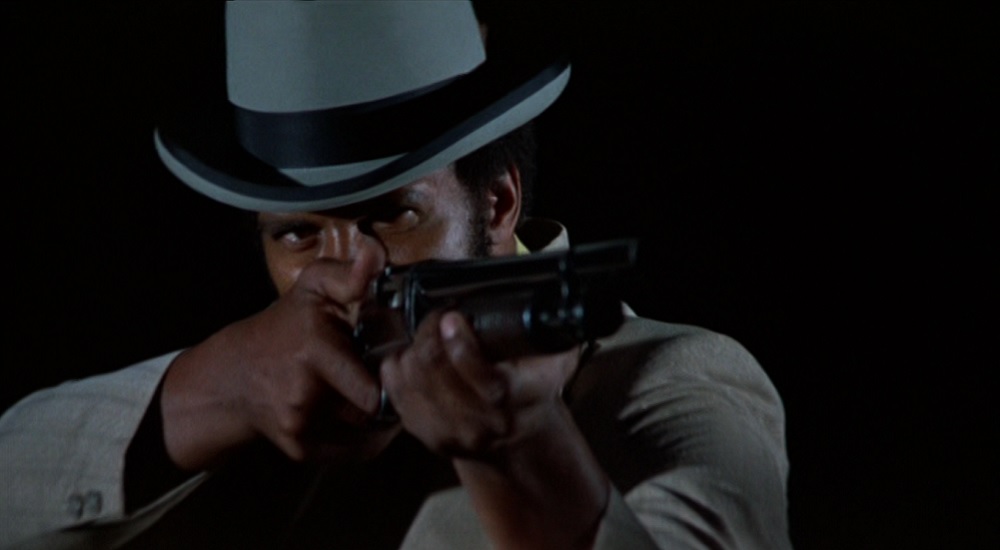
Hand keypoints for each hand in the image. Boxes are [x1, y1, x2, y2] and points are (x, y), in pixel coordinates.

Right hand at [161, 258, 398, 470]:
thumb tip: (375, 254)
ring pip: (368, 431)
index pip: (376, 384)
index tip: (404, 366)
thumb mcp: (311, 290)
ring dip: (377, 418)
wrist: (233, 377)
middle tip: (393, 381)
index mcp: (314, 349)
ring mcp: (300, 425)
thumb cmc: (283, 328)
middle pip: (376, 409)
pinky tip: (359, 415)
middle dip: (388, 397)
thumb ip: (347, 275)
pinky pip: (353, 452)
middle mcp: (304, 391)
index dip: (397, 376)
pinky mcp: (299, 450)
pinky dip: (363, 439)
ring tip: (373, 394)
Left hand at [380, 310, 578, 458]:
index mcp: (522, 399)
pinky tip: (409, 354)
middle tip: (437, 317)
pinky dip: (398, 369)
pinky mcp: (429, 437)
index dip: (462, 347)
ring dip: (414, 350)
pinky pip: (398, 396)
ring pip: (413, 384)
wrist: (519, 438)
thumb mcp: (555, 350)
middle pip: (439, 378)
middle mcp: (487, 424)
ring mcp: (455, 435)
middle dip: (430, 337)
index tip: (452, 317)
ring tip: (427, 334)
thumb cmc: (535, 386)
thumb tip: (508, 255)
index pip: (488, 383)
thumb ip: (539, 310)